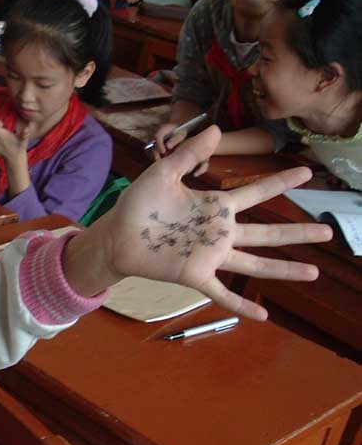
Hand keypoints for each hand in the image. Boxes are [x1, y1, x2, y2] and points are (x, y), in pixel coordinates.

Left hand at [66, 126, 331, 319]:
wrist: (116, 235)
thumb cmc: (138, 205)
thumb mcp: (164, 173)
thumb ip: (190, 154)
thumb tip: (216, 128)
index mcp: (214, 206)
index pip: (255, 193)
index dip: (280, 183)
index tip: (306, 172)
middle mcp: (219, 232)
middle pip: (267, 233)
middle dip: (297, 233)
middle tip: (328, 231)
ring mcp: (210, 256)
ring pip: (255, 264)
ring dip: (283, 269)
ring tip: (314, 272)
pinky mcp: (195, 275)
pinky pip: (223, 292)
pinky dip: (242, 305)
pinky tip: (264, 316)